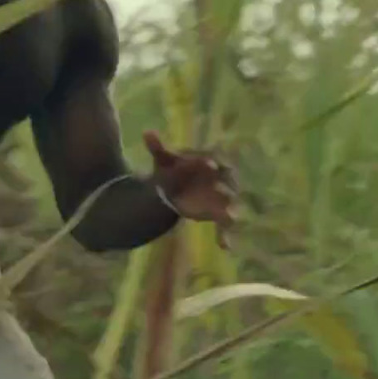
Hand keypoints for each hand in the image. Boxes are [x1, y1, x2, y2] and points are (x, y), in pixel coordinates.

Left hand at [143, 130, 238, 247]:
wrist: (175, 188)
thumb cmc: (173, 169)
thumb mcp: (163, 159)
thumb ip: (157, 147)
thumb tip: (147, 132)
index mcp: (208, 161)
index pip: (214, 159)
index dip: (211, 161)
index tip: (209, 164)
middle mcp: (219, 178)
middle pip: (228, 182)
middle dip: (226, 186)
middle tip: (225, 191)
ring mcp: (220, 196)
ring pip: (229, 204)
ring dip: (230, 211)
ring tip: (231, 218)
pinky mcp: (217, 213)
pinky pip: (224, 225)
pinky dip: (225, 235)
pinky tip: (225, 246)